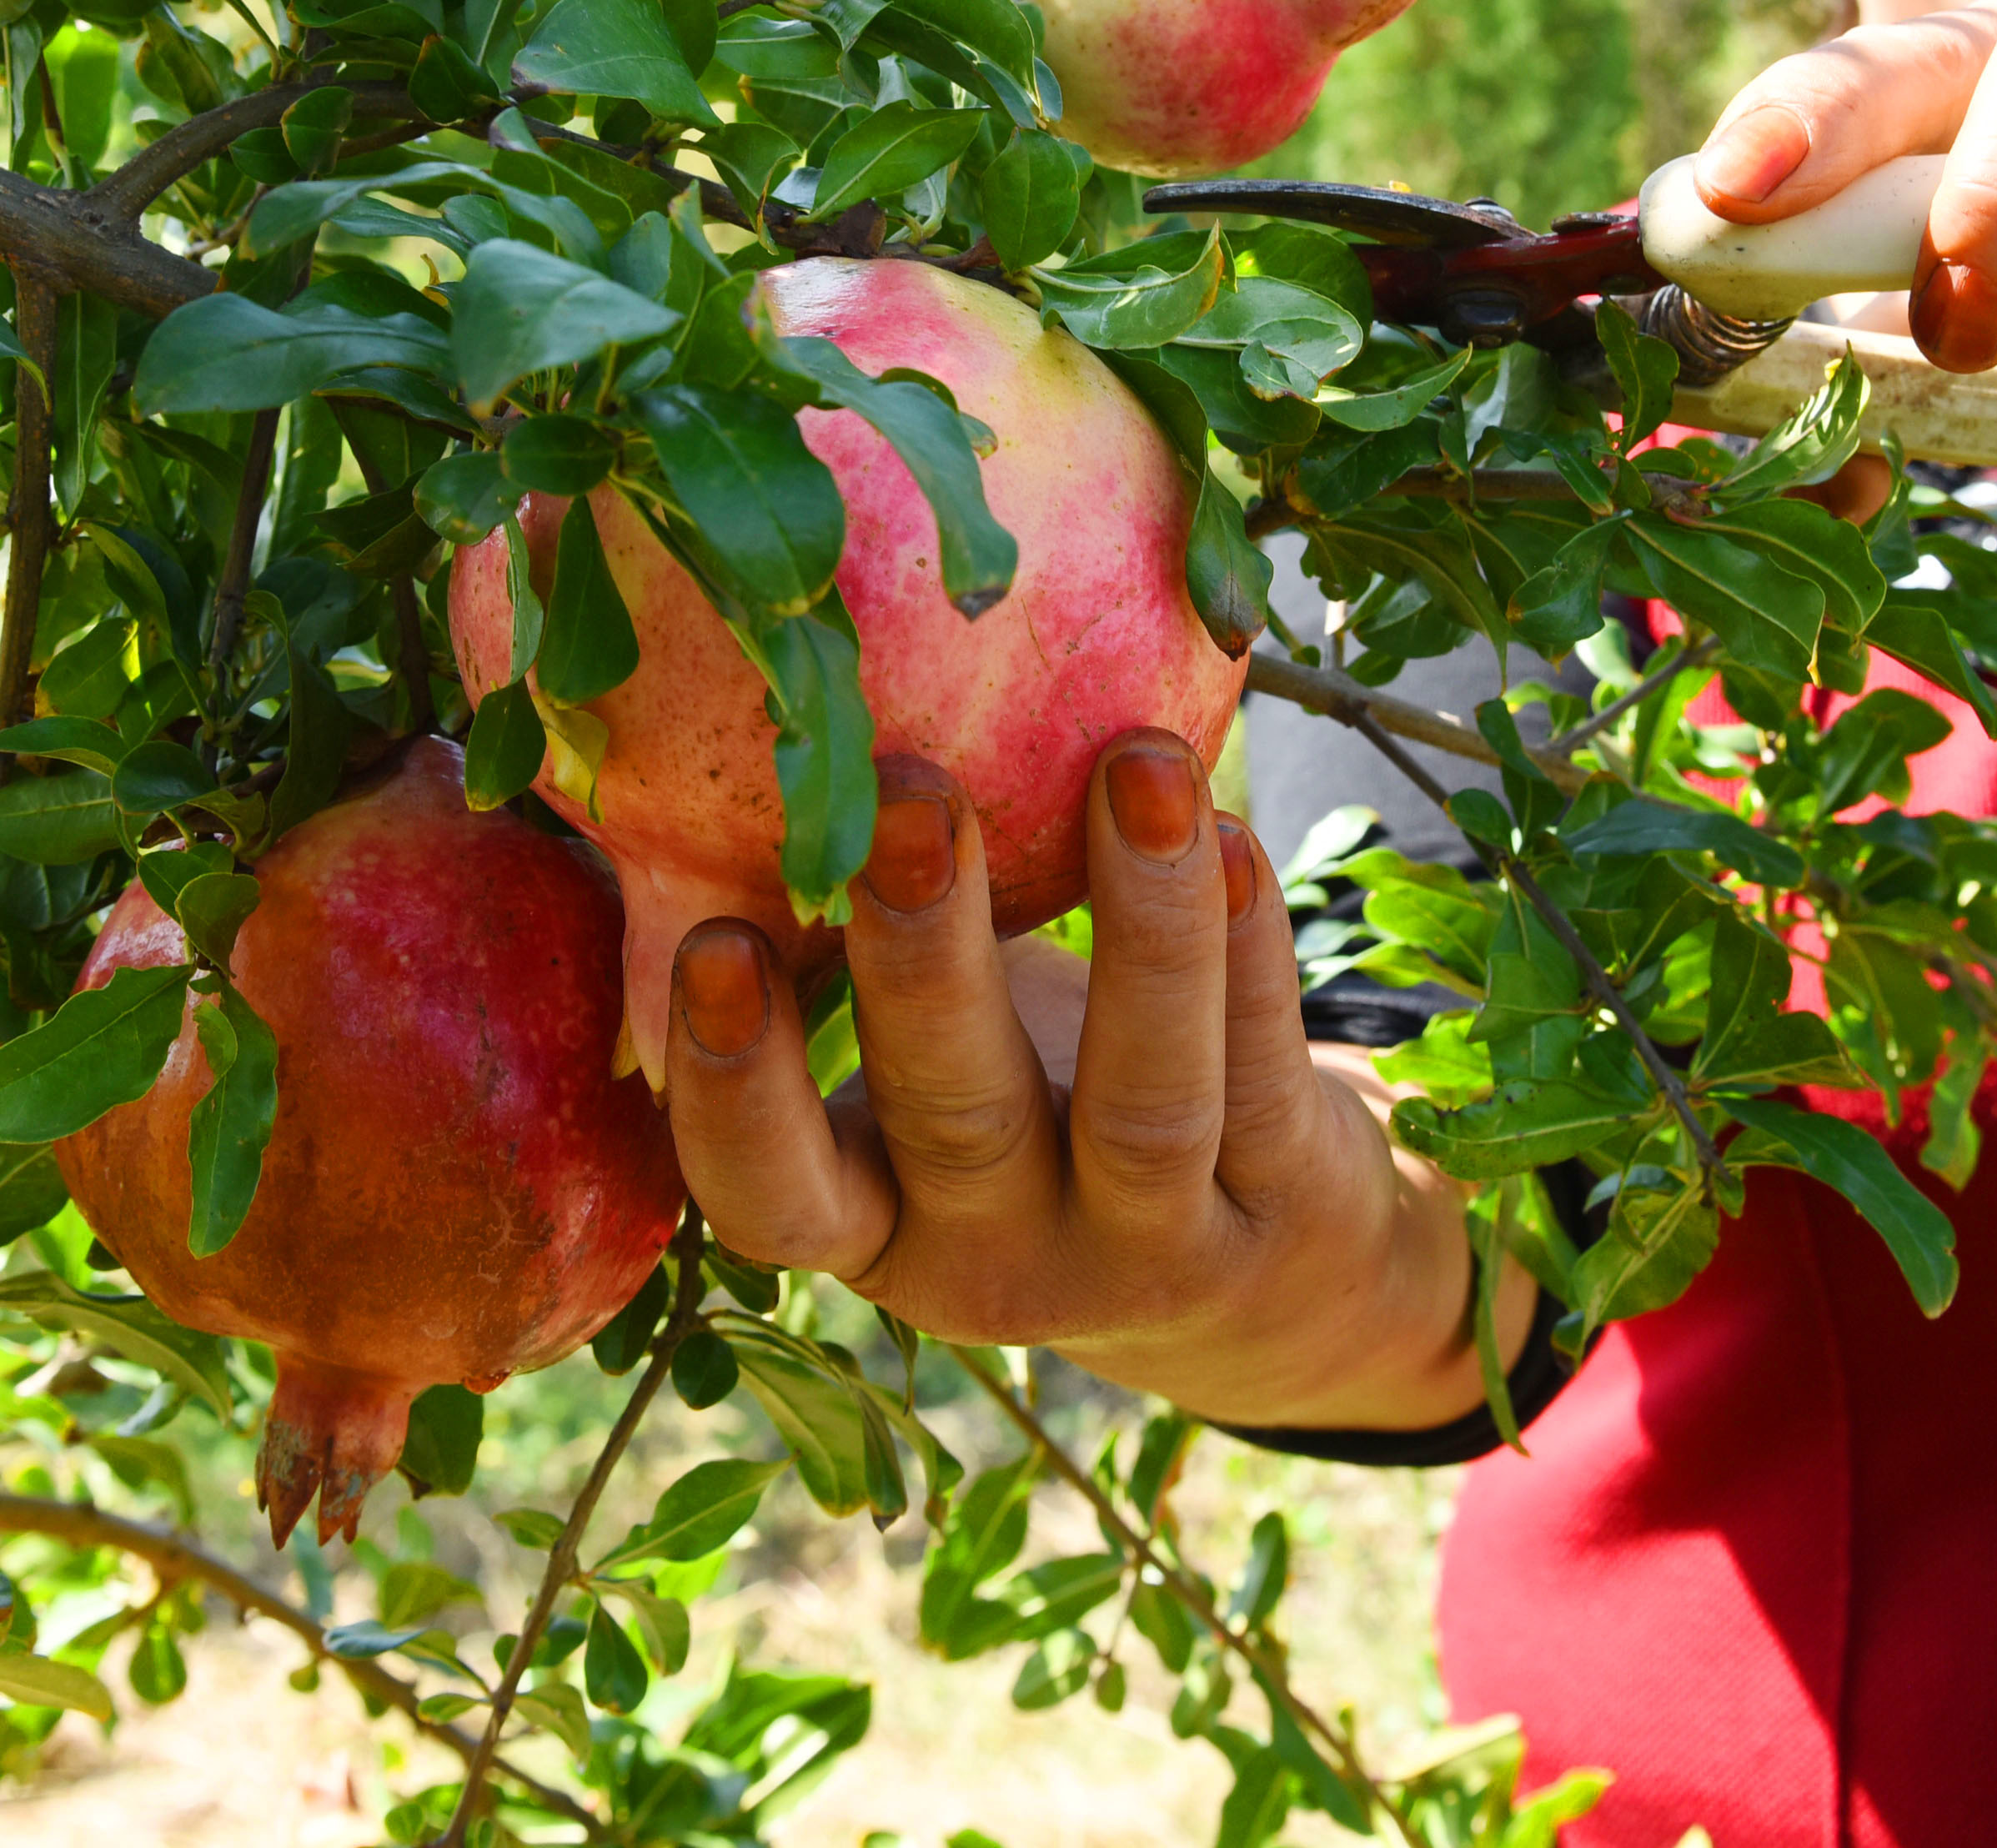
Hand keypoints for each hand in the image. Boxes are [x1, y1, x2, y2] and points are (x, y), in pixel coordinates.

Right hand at [660, 731, 1485, 1433]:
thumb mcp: (926, 1074)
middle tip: (908, 796)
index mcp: (875, 1223)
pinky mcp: (1280, 1213)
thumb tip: (769, 731)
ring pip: (1143, 1101)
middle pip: (958, 1124)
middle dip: (927, 957)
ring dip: (1141, 927)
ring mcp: (1149, 1252)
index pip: (772, 1197)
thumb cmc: (1037, 1110)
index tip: (716, 943)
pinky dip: (1250, 946)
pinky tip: (1231, 833)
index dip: (739, 1090)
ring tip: (1136, 763)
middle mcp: (1000, 1265)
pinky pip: (1266, 1071)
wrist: (1259, 1265)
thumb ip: (853, 959)